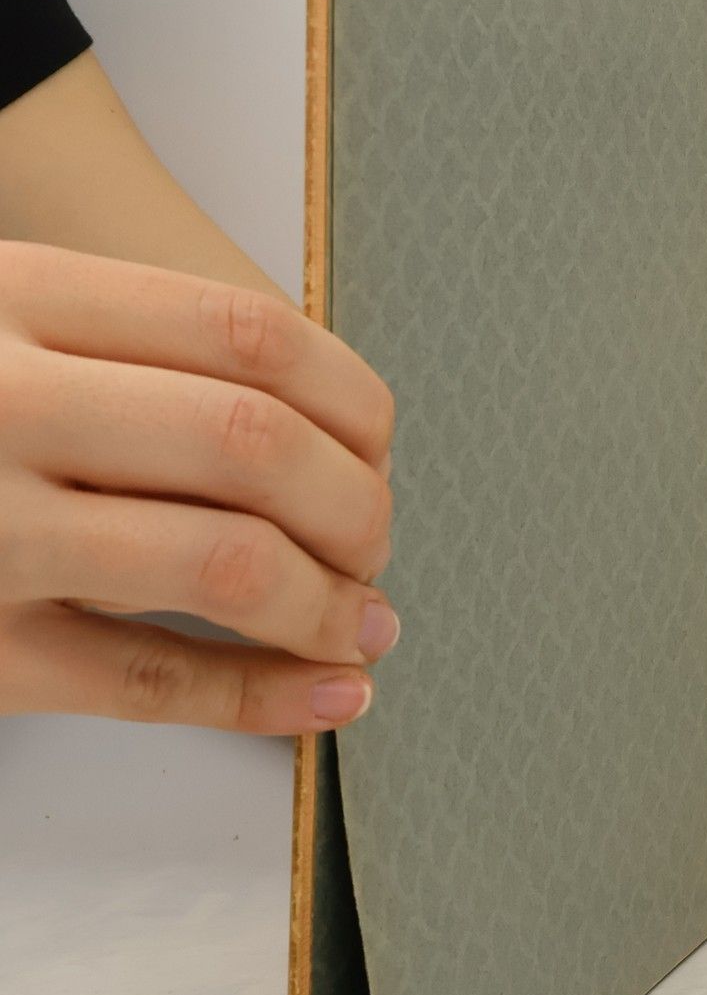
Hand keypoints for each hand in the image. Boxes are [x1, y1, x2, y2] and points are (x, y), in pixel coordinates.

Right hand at [0, 240, 397, 732]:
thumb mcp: (1, 317)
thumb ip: (130, 344)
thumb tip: (329, 426)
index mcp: (20, 299)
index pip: (249, 333)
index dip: (351, 398)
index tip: (380, 443)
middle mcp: (3, 404)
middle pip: (254, 442)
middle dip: (355, 504)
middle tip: (375, 539)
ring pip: (225, 562)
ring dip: (331, 601)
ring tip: (365, 619)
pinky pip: (152, 679)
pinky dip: (266, 695)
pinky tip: (330, 695)